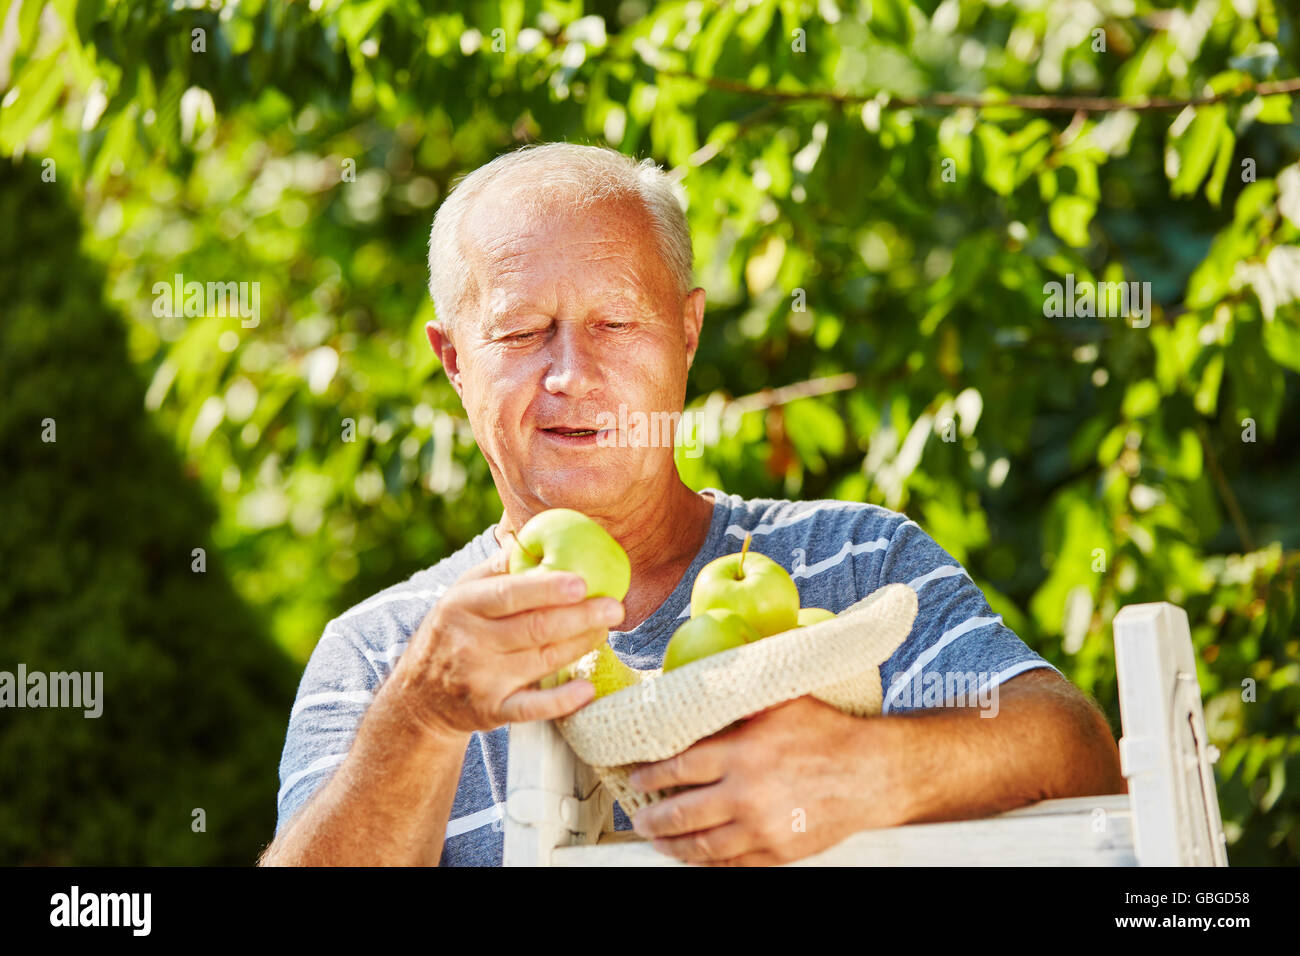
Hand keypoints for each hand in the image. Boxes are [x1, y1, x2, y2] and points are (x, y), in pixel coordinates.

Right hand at [382, 550, 624, 739]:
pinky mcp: (492, 711)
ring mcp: (481, 679)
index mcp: (464, 605)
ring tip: (605, 630)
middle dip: (580, 617)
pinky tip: (587, 690)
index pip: (510, 594)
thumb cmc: (454, 630)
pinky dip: (561, 700)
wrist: (420, 695)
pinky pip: (531, 707)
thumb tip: (539, 536)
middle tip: (614, 607)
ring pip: (542, 661)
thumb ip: (498, 569)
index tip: (582, 582)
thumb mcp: (462, 593)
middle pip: (534, 628)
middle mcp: (470, 642)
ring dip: (581, 645)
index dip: (547, 588)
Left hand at [627, 696, 910, 865]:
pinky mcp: (778, 854)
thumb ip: (738, 701)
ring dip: (673, 846)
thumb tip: (702, 687)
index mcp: (741, 753)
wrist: (873, 773)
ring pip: (702, 847)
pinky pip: (733, 865)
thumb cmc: (827, 733)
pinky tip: (697, 858)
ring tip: (659, 841)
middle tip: (639, 817)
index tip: (637, 778)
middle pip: (682, 814)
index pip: (678, 768)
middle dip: (653, 818)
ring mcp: (762, 829)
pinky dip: (708, 864)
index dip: (650, 776)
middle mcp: (746, 794)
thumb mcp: (780, 703)